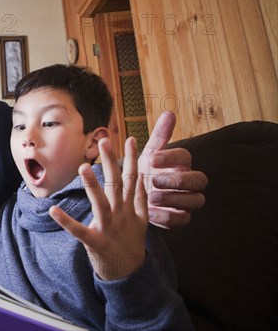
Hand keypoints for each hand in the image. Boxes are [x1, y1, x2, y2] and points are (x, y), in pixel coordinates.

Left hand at [50, 137, 147, 280]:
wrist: (131, 274)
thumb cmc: (131, 243)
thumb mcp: (142, 220)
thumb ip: (141, 199)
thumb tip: (141, 178)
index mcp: (130, 207)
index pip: (132, 178)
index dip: (132, 158)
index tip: (130, 138)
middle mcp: (121, 214)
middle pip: (117, 184)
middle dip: (111, 162)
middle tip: (104, 141)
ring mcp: (108, 228)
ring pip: (101, 203)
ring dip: (92, 186)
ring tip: (83, 168)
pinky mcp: (96, 242)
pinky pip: (79, 231)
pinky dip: (66, 221)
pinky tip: (53, 210)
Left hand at [139, 112, 207, 228]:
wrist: (134, 196)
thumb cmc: (145, 171)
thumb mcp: (149, 154)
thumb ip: (159, 136)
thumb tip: (169, 113)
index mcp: (182, 163)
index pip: (185, 156)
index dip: (170, 157)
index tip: (151, 159)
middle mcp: (190, 181)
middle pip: (198, 179)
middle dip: (177, 180)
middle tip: (154, 181)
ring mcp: (188, 200)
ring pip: (195, 200)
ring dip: (173, 199)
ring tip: (151, 198)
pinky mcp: (182, 217)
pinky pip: (183, 220)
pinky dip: (168, 217)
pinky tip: (152, 213)